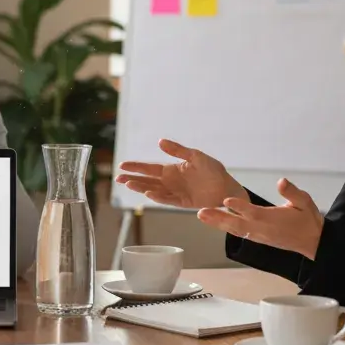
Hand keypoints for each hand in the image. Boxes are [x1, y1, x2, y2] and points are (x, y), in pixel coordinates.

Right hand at [116, 138, 246, 209]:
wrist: (227, 187)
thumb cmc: (213, 170)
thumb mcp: (195, 156)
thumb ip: (178, 150)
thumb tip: (160, 141)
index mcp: (171, 170)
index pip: (149, 168)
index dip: (136, 167)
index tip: (122, 165)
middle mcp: (170, 182)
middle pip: (147, 180)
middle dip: (132, 179)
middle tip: (118, 178)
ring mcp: (175, 193)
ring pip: (153, 190)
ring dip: (141, 187)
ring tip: (128, 184)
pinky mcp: (183, 202)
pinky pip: (167, 200)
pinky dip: (158, 197)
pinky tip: (148, 193)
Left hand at [197, 178, 324, 258]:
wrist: (314, 242)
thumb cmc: (308, 220)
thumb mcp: (305, 202)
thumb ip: (292, 193)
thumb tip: (281, 181)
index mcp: (273, 219)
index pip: (254, 212)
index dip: (240, 207)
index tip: (226, 200)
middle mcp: (262, 229)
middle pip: (237, 224)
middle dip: (218, 218)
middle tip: (201, 212)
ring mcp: (259, 236)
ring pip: (235, 230)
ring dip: (217, 223)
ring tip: (201, 215)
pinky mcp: (258, 239)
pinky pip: (239, 233)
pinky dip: (226, 228)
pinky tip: (214, 222)